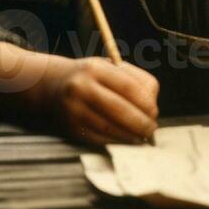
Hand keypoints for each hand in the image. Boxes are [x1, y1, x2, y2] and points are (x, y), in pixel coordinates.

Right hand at [40, 56, 158, 146]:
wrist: (53, 85)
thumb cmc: (93, 76)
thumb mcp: (111, 68)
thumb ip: (136, 81)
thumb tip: (152, 106)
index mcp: (95, 68)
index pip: (128, 87)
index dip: (146, 102)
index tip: (155, 112)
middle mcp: (81, 87)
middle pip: (119, 109)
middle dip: (141, 122)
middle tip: (151, 128)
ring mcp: (73, 109)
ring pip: (109, 127)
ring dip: (130, 135)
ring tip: (142, 136)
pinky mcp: (70, 127)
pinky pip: (98, 138)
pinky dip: (116, 141)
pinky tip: (127, 140)